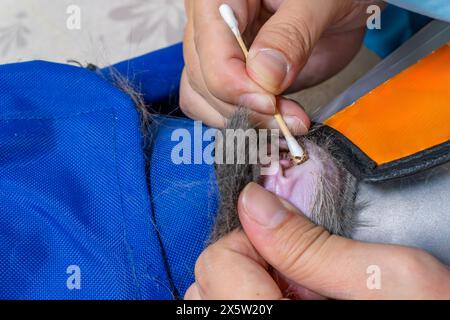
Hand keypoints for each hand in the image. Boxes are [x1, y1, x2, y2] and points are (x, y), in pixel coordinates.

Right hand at [180, 0, 377, 132]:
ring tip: (285, 123)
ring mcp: (219, 53)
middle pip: (202, 77)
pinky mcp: (233, 77)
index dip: (234, 83)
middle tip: (287, 120)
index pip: (209, 47)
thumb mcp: (321, 3)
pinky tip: (273, 124)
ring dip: (241, 120)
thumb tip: (264, 78)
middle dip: (243, 107)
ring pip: (203, 97)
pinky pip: (217, 106)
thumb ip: (292, 34)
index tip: (270, 104)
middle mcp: (211, 24)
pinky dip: (242, 123)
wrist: (341, 7)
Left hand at [185, 183, 449, 299]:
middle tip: (296, 258)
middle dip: (249, 256)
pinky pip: (234, 306)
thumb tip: (254, 202)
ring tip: (300, 282)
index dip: (252, 236)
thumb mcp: (386, 277)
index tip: (284, 231)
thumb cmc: (435, 317)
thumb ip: (312, 243)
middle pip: (208, 280)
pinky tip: (296, 295)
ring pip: (216, 295)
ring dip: (250, 277)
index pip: (217, 262)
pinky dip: (255, 292)